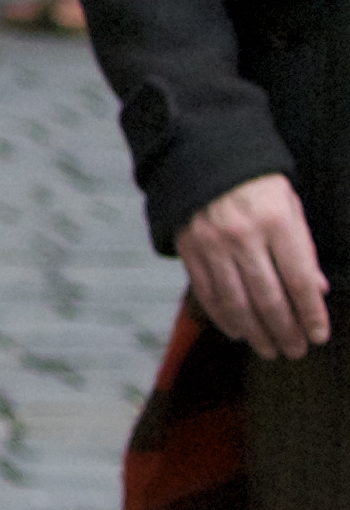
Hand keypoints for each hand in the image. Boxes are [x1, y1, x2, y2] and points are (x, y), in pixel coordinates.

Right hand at [183, 173, 331, 361]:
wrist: (204, 158)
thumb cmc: (257, 185)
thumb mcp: (290, 208)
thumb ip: (303, 250)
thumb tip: (317, 291)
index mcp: (276, 222)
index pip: (299, 280)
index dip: (311, 314)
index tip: (319, 335)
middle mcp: (243, 236)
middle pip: (268, 297)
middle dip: (285, 330)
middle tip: (296, 351)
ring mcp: (212, 244)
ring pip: (236, 302)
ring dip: (256, 332)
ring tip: (270, 349)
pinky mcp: (189, 249)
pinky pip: (207, 293)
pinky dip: (223, 317)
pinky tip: (238, 332)